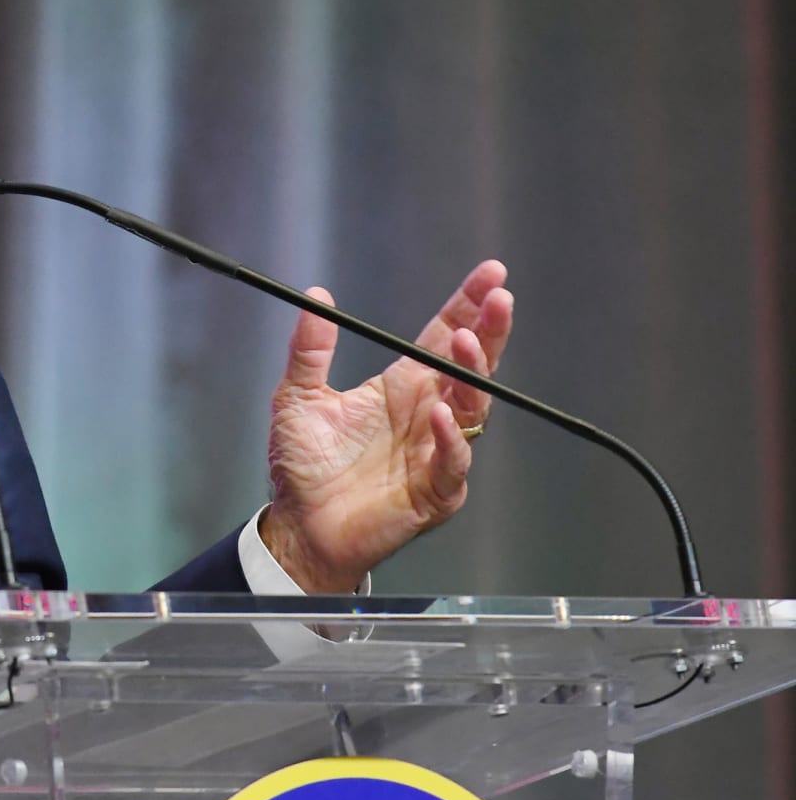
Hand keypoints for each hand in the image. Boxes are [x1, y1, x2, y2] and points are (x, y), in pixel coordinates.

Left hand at [258, 261, 512, 593]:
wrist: (300, 525)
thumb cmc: (303, 466)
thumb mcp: (298, 396)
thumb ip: (310, 349)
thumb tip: (317, 297)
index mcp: (401, 387)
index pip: (442, 337)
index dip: (467, 306)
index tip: (490, 274)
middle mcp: (426, 414)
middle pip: (470, 366)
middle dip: (489, 331)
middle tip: (499, 298)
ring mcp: (436, 451)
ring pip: (471, 407)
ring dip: (472, 375)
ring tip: (467, 343)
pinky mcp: (436, 490)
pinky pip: (453, 461)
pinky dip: (450, 438)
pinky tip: (439, 414)